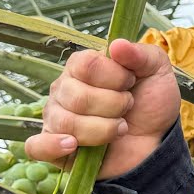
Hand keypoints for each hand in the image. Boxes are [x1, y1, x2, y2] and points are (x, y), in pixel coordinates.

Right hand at [26, 38, 181, 178]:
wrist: (156, 144)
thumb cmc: (151, 105)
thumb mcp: (157, 73)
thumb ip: (142, 55)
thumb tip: (117, 45)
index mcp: (82, 67)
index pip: (86, 65)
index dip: (114, 76)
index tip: (131, 83)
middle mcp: (63, 90)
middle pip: (77, 96)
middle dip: (114, 105)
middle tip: (127, 107)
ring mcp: (56, 118)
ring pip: (67, 123)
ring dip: (103, 129)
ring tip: (120, 128)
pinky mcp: (54, 148)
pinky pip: (37, 146)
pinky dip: (53, 146)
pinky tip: (72, 145)